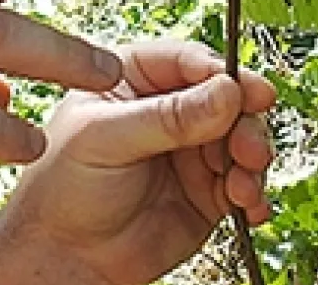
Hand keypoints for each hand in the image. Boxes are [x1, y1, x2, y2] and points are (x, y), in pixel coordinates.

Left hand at [0, 40, 275, 284]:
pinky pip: (245, 183)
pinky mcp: (207, 191)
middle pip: (227, 98)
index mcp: (132, 80)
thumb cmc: (64, 189)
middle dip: (245, 122)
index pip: (188, 61)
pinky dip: (254, 193)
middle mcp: (166, 110)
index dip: (223, 74)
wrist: (65, 256)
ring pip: (242, 139)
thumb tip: (228, 92)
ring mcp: (190, 150)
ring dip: (252, 160)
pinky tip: (248, 206)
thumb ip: (168, 118)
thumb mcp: (107, 141)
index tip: (248, 92)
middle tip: (249, 148)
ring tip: (242, 186)